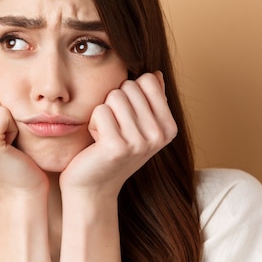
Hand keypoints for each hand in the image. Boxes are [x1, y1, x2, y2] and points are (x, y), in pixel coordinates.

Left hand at [59, 72, 176, 196]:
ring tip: (105, 135)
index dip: (129, 93)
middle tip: (113, 129)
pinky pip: (100, 111)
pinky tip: (96, 143)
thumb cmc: (111, 151)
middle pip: (128, 86)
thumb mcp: (137, 125)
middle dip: (114, 103)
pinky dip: (93, 124)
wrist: (93, 187)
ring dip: (102, 113)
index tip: (126, 118)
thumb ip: (149, 99)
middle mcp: (159, 135)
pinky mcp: (117, 147)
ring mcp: (140, 142)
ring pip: (114, 96)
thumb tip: (155, 74)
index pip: (148, 80)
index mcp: (169, 127)